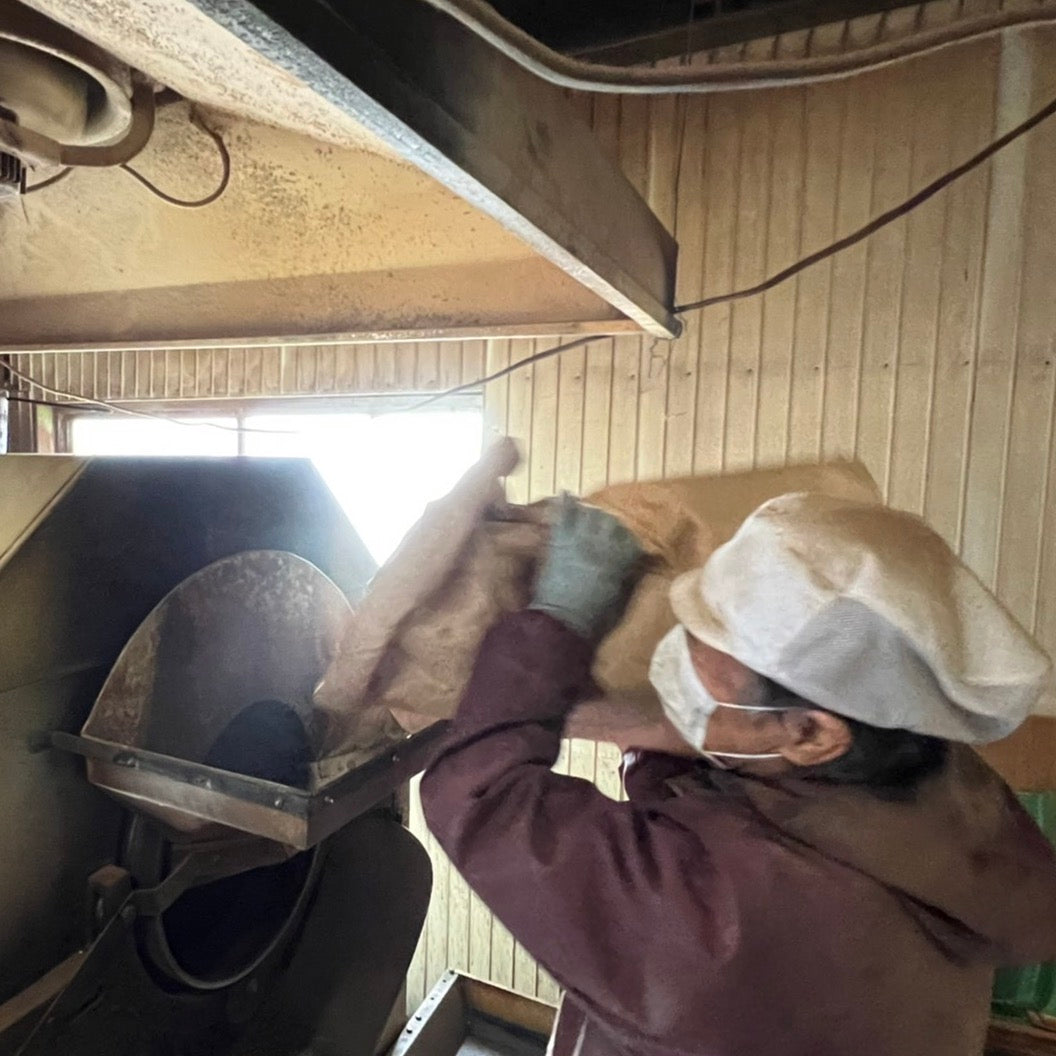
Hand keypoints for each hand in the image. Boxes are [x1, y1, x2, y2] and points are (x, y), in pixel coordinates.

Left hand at [530, 494, 644, 641]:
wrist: (561, 620)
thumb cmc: (593, 616)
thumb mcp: (617, 597)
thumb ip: (625, 576)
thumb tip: (631, 566)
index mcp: (618, 561)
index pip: (632, 541)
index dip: (632, 541)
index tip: (632, 544)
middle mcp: (601, 546)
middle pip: (612, 523)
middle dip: (613, 525)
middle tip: (612, 529)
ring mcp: (578, 541)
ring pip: (591, 515)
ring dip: (593, 514)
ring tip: (594, 513)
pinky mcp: (558, 542)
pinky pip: (562, 517)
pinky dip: (564, 504)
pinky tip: (566, 492)